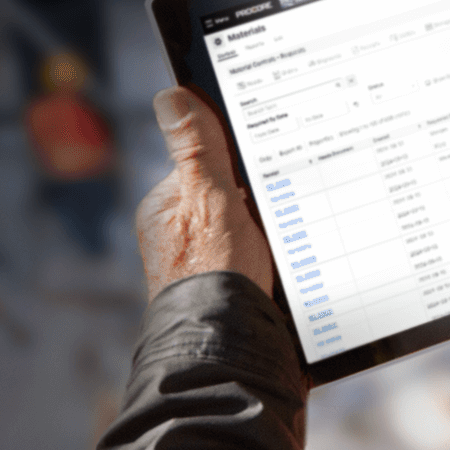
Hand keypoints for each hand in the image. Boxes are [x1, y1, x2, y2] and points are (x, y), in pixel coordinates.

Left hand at [135, 87, 276, 299]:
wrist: (229, 353)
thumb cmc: (213, 278)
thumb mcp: (209, 201)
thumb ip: (196, 149)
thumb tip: (171, 96)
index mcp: (162, 209)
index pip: (204, 161)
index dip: (237, 162)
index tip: (266, 166)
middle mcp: (177, 236)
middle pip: (228, 194)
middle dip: (258, 199)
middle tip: (277, 210)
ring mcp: (203, 264)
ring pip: (247, 227)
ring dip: (271, 230)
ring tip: (283, 242)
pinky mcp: (229, 287)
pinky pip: (258, 257)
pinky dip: (276, 258)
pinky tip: (287, 266)